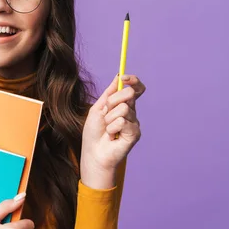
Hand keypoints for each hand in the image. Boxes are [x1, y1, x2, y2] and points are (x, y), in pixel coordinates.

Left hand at [80, 74, 145, 189]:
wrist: (93, 152)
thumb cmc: (94, 132)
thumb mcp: (97, 109)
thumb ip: (109, 93)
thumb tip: (118, 76)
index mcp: (123, 104)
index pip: (135, 88)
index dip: (133, 81)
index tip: (124, 77)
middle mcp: (131, 112)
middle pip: (129, 93)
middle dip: (113, 101)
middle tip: (105, 114)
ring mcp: (134, 122)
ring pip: (123, 108)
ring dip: (109, 118)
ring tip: (107, 129)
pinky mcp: (135, 133)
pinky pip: (123, 121)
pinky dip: (112, 128)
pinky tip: (112, 137)